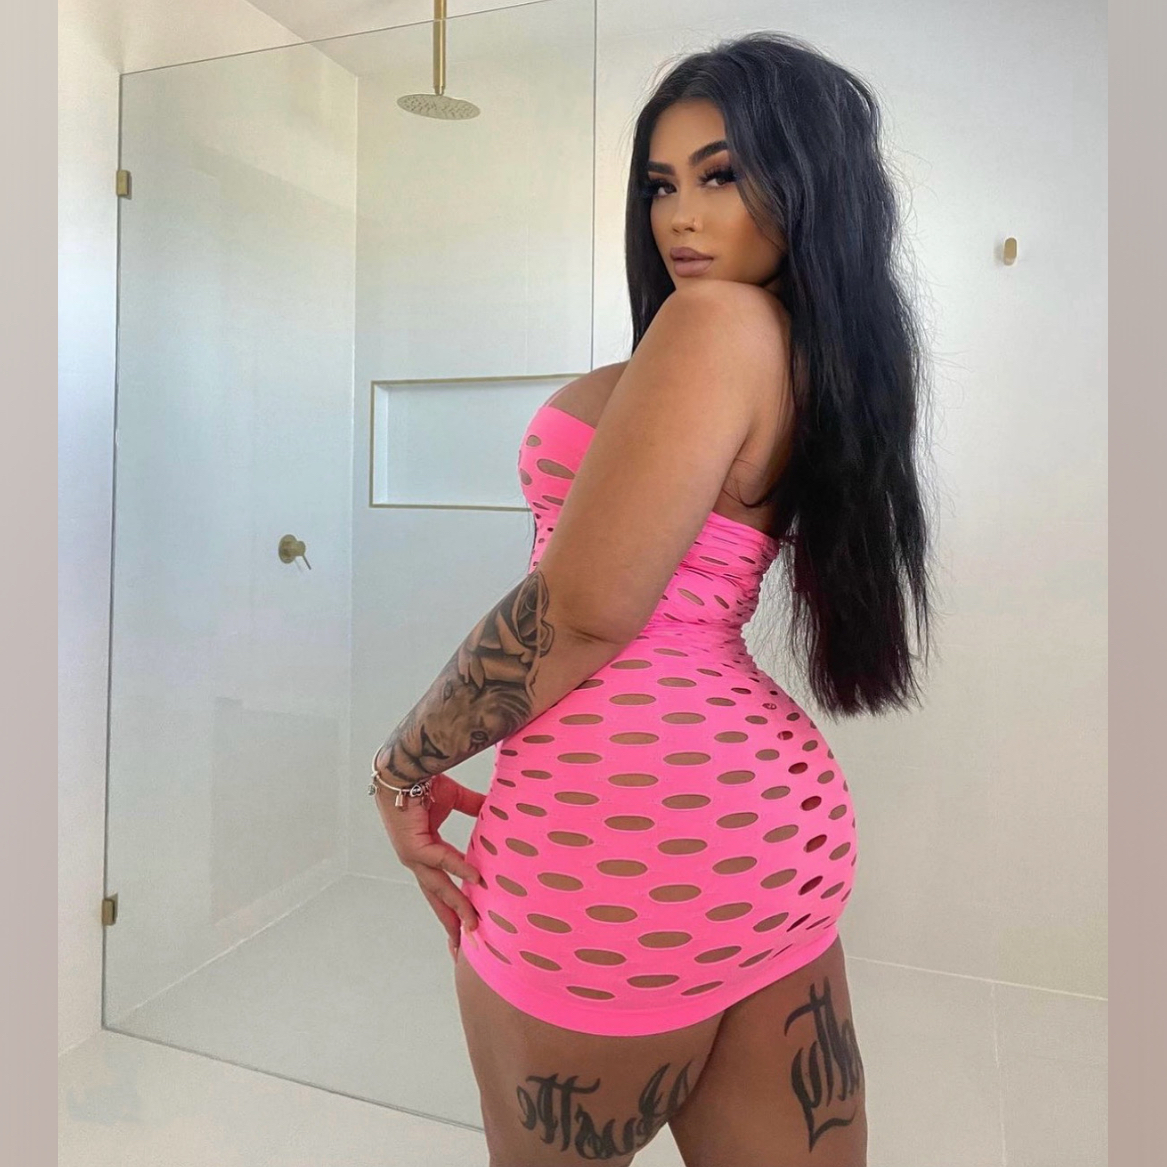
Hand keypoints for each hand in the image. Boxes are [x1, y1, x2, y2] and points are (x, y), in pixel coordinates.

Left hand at [373, 771, 486, 961]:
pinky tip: (475, 880)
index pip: (441, 884)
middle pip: (436, 898)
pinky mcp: (414, 846)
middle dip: (449, 922)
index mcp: (426, 850)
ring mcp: (414, 856)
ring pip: (438, 888)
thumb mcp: (457, 800)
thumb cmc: (426, 781)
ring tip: (474, 925)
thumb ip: (475, 809)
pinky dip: (458, 870)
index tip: (463, 926)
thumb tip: (499, 813)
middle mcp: (418, 859)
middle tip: (461, 948)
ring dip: (456, 907)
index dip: (453, 904)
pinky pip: (441, 861)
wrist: (406, 767)